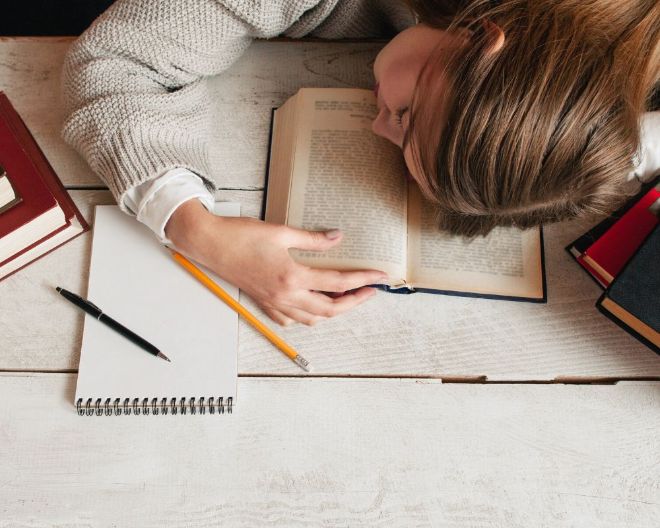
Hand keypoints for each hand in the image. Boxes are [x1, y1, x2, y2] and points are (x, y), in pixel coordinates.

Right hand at [166, 199, 386, 325]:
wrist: (209, 244)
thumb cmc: (241, 236)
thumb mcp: (282, 232)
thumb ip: (313, 240)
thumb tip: (337, 238)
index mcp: (293, 277)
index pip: (338, 283)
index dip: (363, 280)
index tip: (380, 278)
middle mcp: (285, 296)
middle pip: (330, 308)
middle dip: (355, 302)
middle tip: (369, 291)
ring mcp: (273, 303)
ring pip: (312, 319)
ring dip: (333, 311)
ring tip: (345, 298)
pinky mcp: (263, 303)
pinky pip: (290, 319)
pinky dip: (306, 316)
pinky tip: (312, 306)